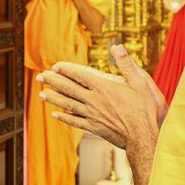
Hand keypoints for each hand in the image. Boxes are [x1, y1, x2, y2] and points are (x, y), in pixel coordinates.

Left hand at [37, 45, 166, 149]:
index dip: (66, 70)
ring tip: (41, 94)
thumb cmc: (144, 110)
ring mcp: (92, 115)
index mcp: (104, 88)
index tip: (55, 66)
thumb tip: (118, 47)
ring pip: (68, 105)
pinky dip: (64, 117)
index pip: (80, 75)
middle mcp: (94, 101)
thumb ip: (127, 64)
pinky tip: (55, 115)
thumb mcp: (140, 83)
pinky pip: (75, 121)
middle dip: (53, 81)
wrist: (143, 137)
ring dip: (54, 99)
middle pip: (69, 88)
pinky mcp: (94, 128)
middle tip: (40, 76)